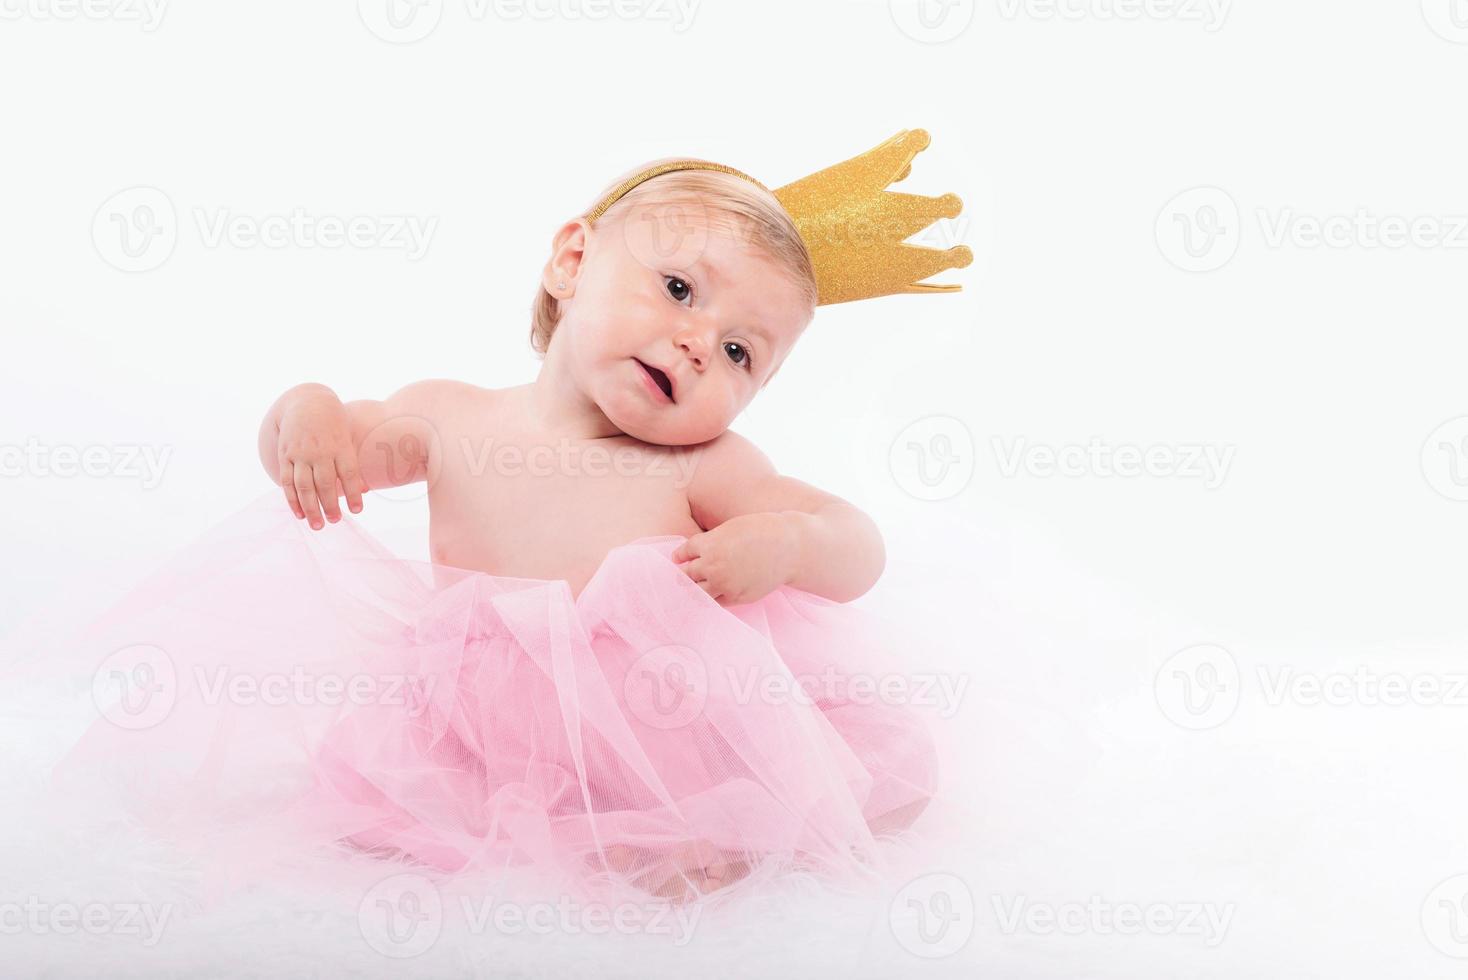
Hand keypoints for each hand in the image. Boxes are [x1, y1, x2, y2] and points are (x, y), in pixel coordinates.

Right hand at [276, 393, 364, 528]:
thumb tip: (365, 490)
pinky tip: (300, 514)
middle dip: (330, 505)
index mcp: (340, 446)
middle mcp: (320, 451)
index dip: (353, 493)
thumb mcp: (348, 438)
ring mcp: (301, 453)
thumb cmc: (334, 424)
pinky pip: (288, 481)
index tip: (357, 510)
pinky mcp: (286, 455)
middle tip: (335, 521)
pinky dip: (293, 500)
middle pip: (325, 483)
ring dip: (311, 508)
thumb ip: (353, 464)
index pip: (349, 473)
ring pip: (305, 485)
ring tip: (318, 525)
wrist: (308, 402)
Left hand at [670, 512, 801, 606]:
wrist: (790, 548)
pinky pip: (717, 601)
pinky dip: (714, 597)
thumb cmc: (763, 531)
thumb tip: (697, 554)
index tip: (679, 557)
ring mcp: (725, 584)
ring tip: (697, 586)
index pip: (684, 552)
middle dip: (685, 573)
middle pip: (686, 574)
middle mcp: (712, 566)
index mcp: (709, 544)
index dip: (681, 555)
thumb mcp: (731, 528)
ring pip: (698, 592)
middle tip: (683, 574)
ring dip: (696, 588)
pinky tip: (715, 592)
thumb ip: (712, 541)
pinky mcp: (738, 597)